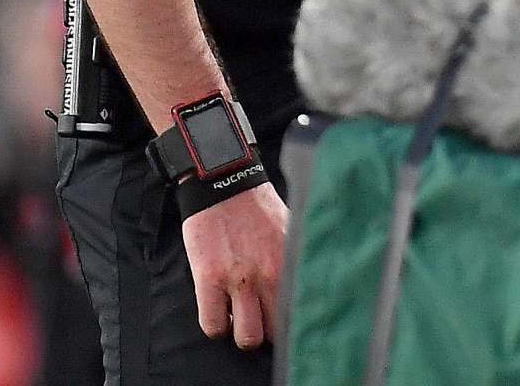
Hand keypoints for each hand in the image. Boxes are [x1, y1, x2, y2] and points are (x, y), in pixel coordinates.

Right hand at [182, 180, 288, 349]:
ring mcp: (240, 279)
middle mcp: (270, 274)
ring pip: (248, 337)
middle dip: (269, 331)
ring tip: (240, 318)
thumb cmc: (257, 208)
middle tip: (262, 319)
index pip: (301, 310)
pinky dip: (216, 326)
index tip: (288, 320)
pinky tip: (220, 311)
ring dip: (242, 332)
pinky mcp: (210, 279)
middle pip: (276, 332)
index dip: (293, 321)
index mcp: (292, 261)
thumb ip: (295, 259)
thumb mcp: (288, 229)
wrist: (223, 182)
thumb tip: (309, 282)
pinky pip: (213, 325)